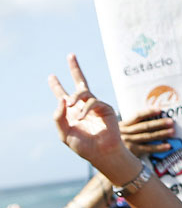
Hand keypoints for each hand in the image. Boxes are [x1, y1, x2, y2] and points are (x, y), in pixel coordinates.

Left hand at [49, 55, 140, 184]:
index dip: (56, 86)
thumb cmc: (83, 145)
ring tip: (70, 104)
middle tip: (70, 55)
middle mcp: (82, 106)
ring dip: (75, 96)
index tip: (51, 76)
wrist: (101, 152)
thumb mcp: (63, 133)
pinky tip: (82, 118)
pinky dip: (86, 109)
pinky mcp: (105, 108)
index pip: (62, 95)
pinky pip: (93, 102)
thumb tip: (63, 99)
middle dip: (75, 68)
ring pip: (83, 91)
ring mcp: (94, 106)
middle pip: (79, 83)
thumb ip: (59, 117)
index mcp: (71, 112)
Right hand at [119, 108, 175, 155]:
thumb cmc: (117, 141)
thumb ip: (132, 125)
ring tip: (172, 131)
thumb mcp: (119, 130)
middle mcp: (125, 133)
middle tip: (171, 121)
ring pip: (147, 137)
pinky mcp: (131, 152)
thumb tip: (152, 119)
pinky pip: (147, 149)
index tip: (160, 110)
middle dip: (159, 123)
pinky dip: (159, 147)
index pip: (137, 116)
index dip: (148, 112)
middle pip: (144, 126)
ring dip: (161, 134)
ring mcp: (128, 143)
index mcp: (123, 125)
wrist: (105, 156)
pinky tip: (168, 146)